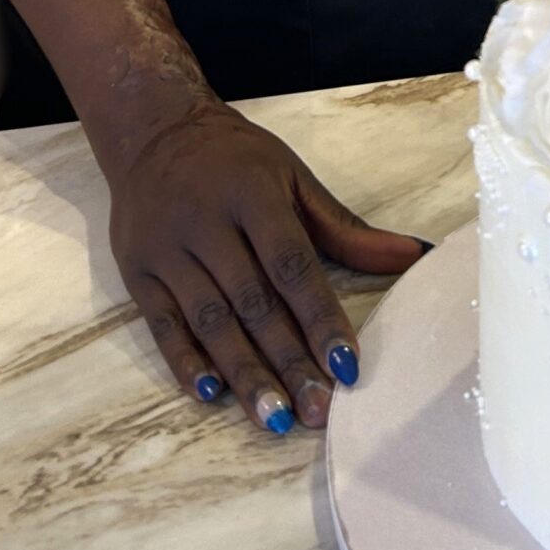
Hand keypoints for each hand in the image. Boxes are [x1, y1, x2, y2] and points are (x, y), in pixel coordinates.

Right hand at [105, 97, 426, 433]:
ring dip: (243, 373)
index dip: (320, 318)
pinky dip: (186, 362)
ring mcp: (166, 250)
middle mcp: (206, 223)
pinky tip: (212, 395)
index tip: (347, 366)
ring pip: (210, 322)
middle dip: (288, 362)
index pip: (292, 265)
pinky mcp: (137, 272)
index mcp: (253, 195)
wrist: (153, 131)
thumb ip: (345, 227)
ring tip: (275, 417)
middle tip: (317, 411)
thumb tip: (412, 256)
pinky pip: (162, 325)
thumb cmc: (235, 160)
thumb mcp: (292, 178)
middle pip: (253, 303)